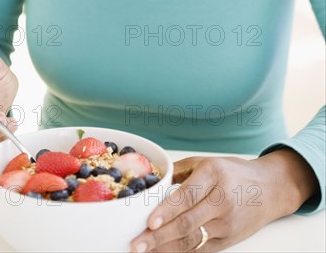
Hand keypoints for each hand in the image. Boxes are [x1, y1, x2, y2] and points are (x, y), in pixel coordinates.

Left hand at [130, 151, 316, 251]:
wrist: (270, 188)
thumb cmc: (233, 172)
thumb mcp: (207, 162)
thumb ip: (179, 170)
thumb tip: (151, 180)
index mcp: (214, 174)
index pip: (188, 196)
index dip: (168, 210)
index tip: (150, 222)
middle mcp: (222, 199)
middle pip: (187, 222)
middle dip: (159, 237)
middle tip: (136, 244)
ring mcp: (227, 223)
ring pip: (193, 240)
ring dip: (166, 249)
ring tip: (145, 252)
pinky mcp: (229, 240)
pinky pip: (201, 249)